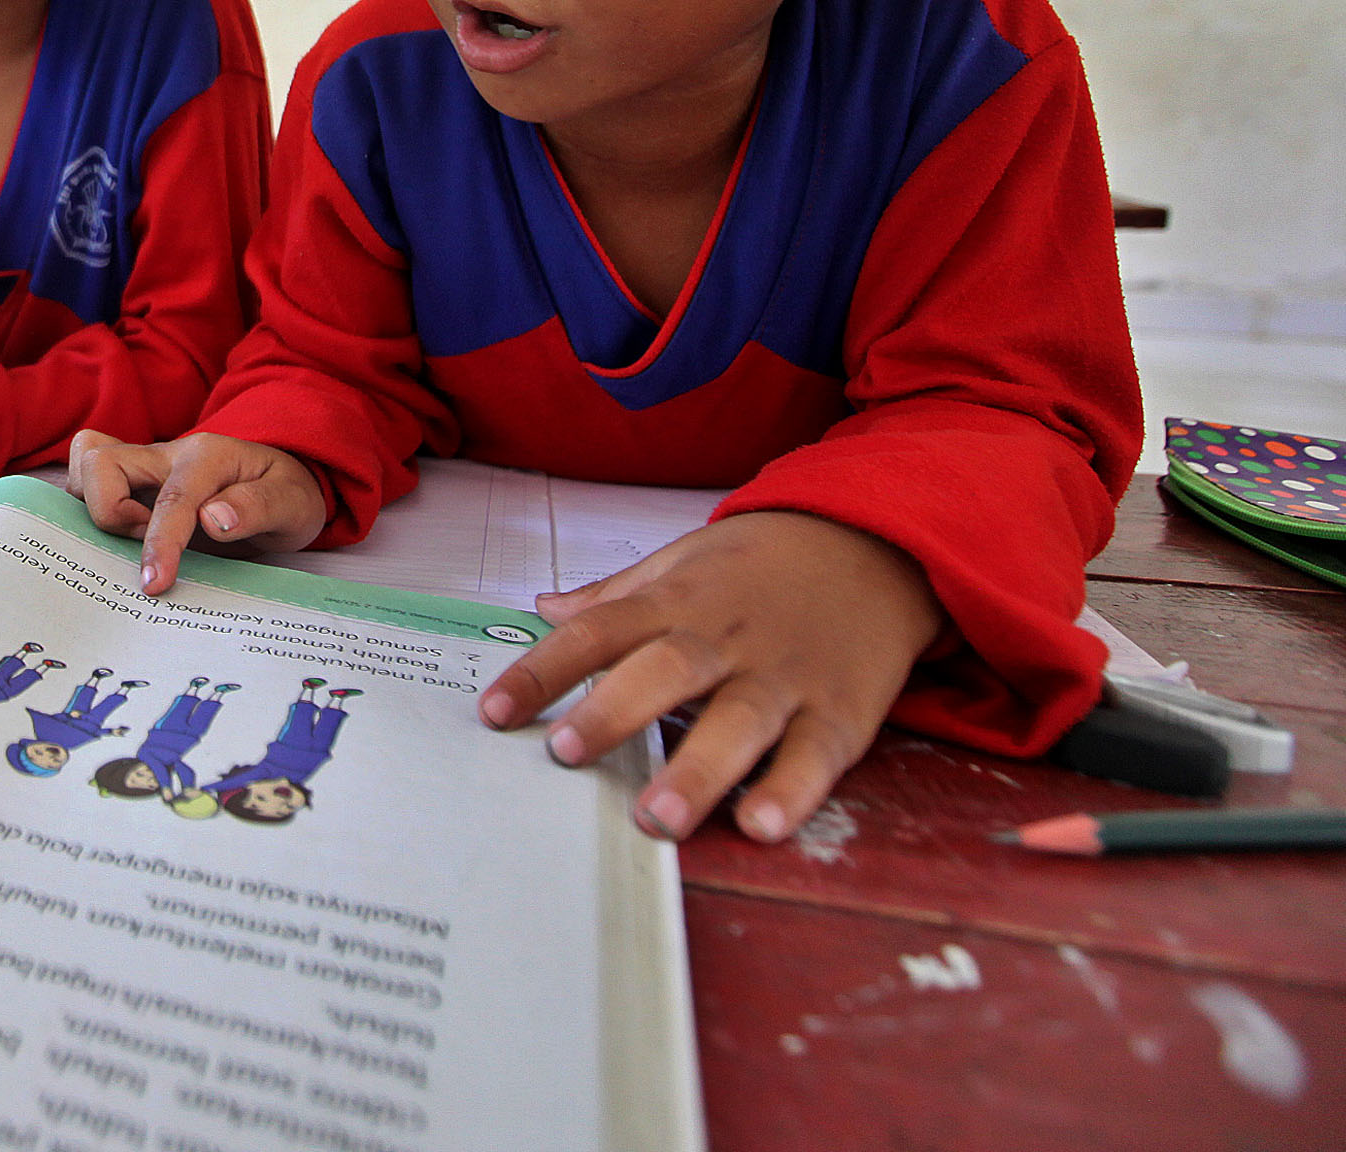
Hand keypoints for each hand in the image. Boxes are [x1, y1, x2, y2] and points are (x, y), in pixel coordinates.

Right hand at [66, 430, 326, 594]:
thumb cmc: (285, 496)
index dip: (159, 543)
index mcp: (207, 457)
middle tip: (143, 547)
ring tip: (128, 540)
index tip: (155, 584)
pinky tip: (114, 538)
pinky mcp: (132, 481)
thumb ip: (258, 507)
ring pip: (86, 462)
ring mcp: (145, 465)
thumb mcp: (292, 505)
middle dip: (110, 512)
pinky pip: (88, 478)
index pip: (171, 498)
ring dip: (94, 505)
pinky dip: (88, 506)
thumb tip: (213, 519)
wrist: (281, 485)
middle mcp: (167, 453)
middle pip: (101, 460)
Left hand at [476, 510, 943, 845]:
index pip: (595, 632)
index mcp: (677, 602)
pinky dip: (792, 792)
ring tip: (656, 818)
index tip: (492, 712)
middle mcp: (725, 640)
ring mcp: (784, 678)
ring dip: (696, 771)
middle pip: (662, 672)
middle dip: (612, 713)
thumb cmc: (765, 563)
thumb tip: (542, 608)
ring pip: (737, 724)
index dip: (541, 670)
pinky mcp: (841, 714)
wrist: (877, 543)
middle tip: (564, 752)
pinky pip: (815, 758)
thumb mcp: (684, 561)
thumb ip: (615, 595)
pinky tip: (761, 825)